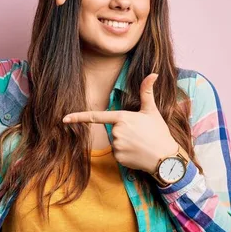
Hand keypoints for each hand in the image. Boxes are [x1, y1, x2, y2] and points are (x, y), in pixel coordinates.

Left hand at [62, 74, 182, 173]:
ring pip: (115, 141)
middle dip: (124, 131)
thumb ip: (147, 92)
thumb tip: (154, 73)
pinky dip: (126, 153)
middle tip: (141, 134)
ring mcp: (116, 145)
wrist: (166, 158)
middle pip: (112, 129)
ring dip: (125, 142)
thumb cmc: (159, 132)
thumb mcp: (152, 111)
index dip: (78, 117)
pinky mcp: (118, 158)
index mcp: (122, 117)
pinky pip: (117, 153)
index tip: (64, 118)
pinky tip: (137, 153)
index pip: (95, 116)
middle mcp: (116, 131)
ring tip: (140, 143)